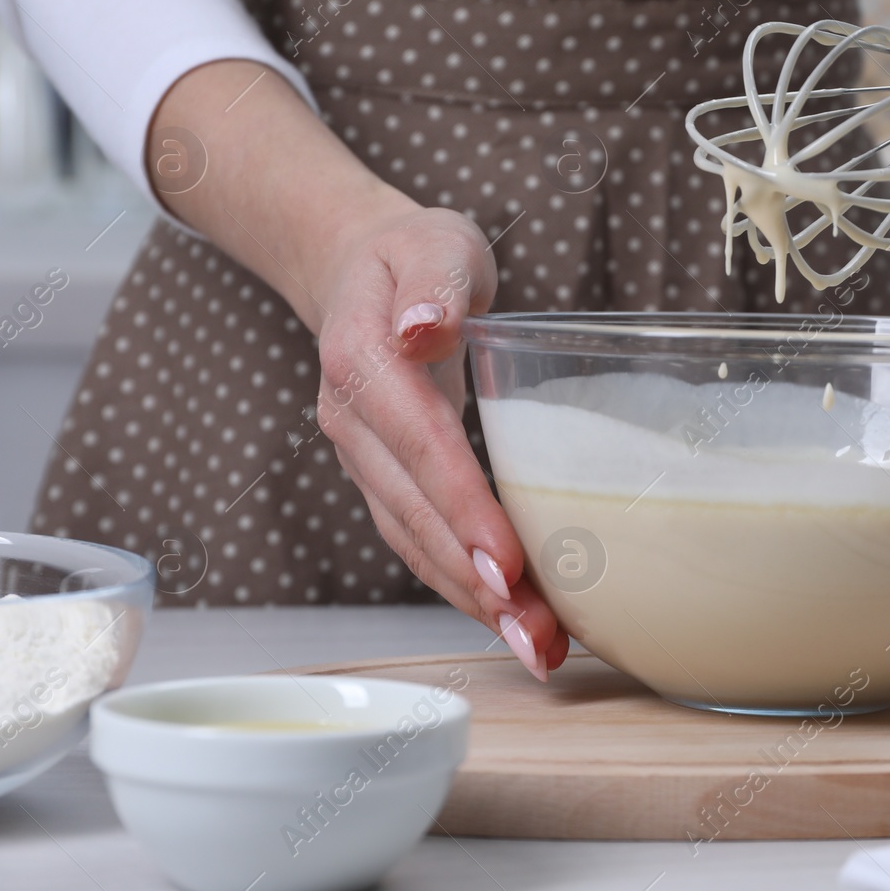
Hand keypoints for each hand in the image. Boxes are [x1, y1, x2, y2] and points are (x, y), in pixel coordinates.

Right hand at [312, 203, 570, 678]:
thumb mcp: (434, 243)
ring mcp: (364, 460)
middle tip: (536, 635)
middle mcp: (353, 424)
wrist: (358, 269)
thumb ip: (434, 284)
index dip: (462, 507)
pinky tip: (511, 618)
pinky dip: (463, 584)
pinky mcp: (385, 481)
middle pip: (415, 514)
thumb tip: (421, 328)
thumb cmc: (414, 254)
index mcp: (364, 363)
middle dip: (475, 582)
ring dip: (472, 601)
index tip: (507, 563)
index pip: (421, 445)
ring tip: (536, 647)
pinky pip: (420, 541)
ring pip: (414, 542)